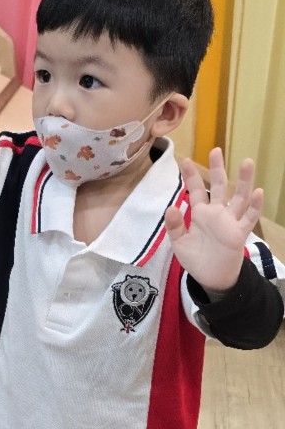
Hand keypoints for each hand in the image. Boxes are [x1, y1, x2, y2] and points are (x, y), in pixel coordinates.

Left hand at [164, 147, 263, 293]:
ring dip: (244, 181)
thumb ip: (174, 226)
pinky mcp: (239, 233)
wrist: (211, 278)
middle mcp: (217, 213)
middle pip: (219, 186)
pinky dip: (254, 206)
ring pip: (239, 197)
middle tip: (215, 150)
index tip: (184, 160)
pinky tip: (257, 193)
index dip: (191, 176)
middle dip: (218, 169)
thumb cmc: (196, 259)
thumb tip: (170, 207)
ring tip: (247, 162)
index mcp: (200, 213)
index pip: (196, 190)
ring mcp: (230, 221)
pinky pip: (249, 218)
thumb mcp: (179, 244)